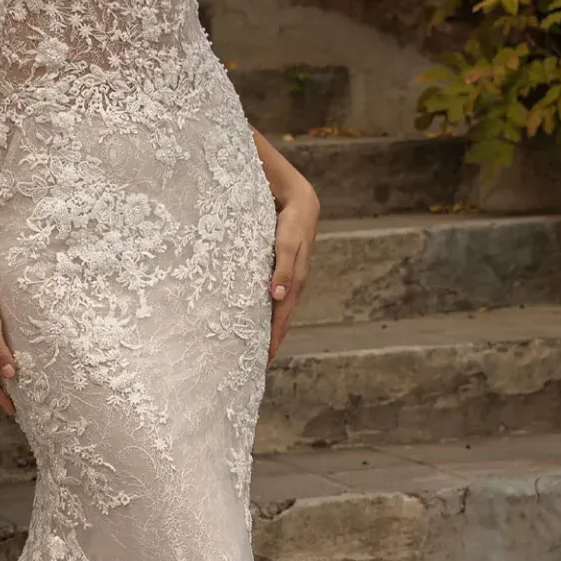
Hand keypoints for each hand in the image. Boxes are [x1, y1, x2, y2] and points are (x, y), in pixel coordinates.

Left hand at [268, 179, 318, 362]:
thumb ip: (283, 268)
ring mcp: (289, 275)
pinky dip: (269, 308)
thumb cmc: (292, 220)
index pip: (283, 316)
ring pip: (280, 307)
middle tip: (261, 360)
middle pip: (283, 316)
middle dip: (273, 337)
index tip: (266, 358)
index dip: (275, 336)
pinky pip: (276, 294)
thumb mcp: (287, 242)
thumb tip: (277, 296)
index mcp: (295, 280)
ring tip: (259, 342)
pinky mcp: (283, 267)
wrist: (301, 199)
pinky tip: (259, 312)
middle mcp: (293, 281)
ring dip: (271, 324)